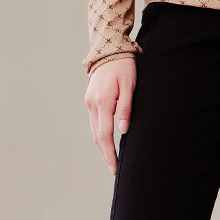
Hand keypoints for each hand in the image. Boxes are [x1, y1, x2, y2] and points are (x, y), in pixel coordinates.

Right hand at [85, 58, 136, 175]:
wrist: (109, 48)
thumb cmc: (124, 66)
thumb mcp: (130, 85)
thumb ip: (126, 108)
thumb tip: (124, 131)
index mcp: (103, 102)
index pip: (105, 136)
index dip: (110, 154)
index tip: (115, 168)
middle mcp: (93, 104)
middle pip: (97, 137)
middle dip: (105, 154)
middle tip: (114, 170)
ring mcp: (89, 102)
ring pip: (94, 130)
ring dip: (101, 146)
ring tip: (110, 160)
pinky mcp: (90, 99)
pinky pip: (94, 122)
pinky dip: (99, 134)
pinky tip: (105, 141)